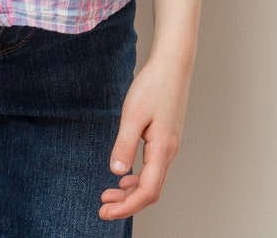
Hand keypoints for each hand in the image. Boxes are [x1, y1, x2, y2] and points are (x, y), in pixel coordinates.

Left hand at [99, 53, 190, 221]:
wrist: (173, 65)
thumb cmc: (153, 86)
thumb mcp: (133, 114)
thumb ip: (125, 144)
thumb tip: (117, 172)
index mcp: (162, 149)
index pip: (146, 192)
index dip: (126, 207)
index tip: (105, 211)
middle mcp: (169, 152)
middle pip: (151, 192)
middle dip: (127, 205)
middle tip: (103, 209)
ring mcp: (169, 147)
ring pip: (153, 182)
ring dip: (131, 194)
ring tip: (109, 196)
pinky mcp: (165, 140)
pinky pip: (153, 169)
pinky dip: (138, 180)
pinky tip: (124, 178)